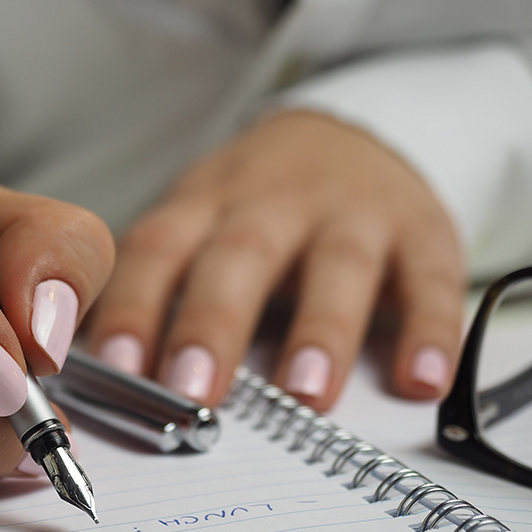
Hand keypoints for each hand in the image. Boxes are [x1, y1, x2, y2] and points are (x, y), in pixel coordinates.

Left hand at [87, 110, 464, 409]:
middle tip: (192, 391)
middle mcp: (274, 202)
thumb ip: (159, 288)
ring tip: (305, 395)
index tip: (115, 369)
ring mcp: (352, 212)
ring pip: (337, 266)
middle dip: (214, 323)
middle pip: (240, 256)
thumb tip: (100, 378)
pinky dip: (430, 330)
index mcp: (206, 204)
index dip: (134, 306)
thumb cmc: (255, 204)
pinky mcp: (422, 230)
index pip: (158, 250)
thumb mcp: (198, 222)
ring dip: (321, 330)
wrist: (351, 136)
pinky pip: (431, 279)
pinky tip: (421, 381)